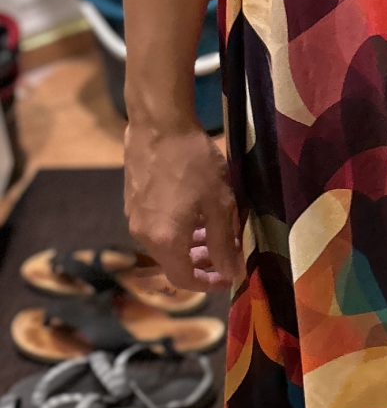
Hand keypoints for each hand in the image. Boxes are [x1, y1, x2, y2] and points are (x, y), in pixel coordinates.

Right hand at [124, 120, 245, 291]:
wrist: (159, 124)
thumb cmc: (194, 163)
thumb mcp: (219, 203)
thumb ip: (224, 243)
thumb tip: (232, 273)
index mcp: (165, 240)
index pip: (184, 280)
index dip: (208, 284)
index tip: (230, 276)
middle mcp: (143, 235)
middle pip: (173, 262)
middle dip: (202, 262)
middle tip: (227, 250)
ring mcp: (134, 217)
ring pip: (165, 243)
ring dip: (190, 244)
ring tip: (214, 230)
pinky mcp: (132, 201)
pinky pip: (157, 227)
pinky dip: (177, 229)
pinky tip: (195, 212)